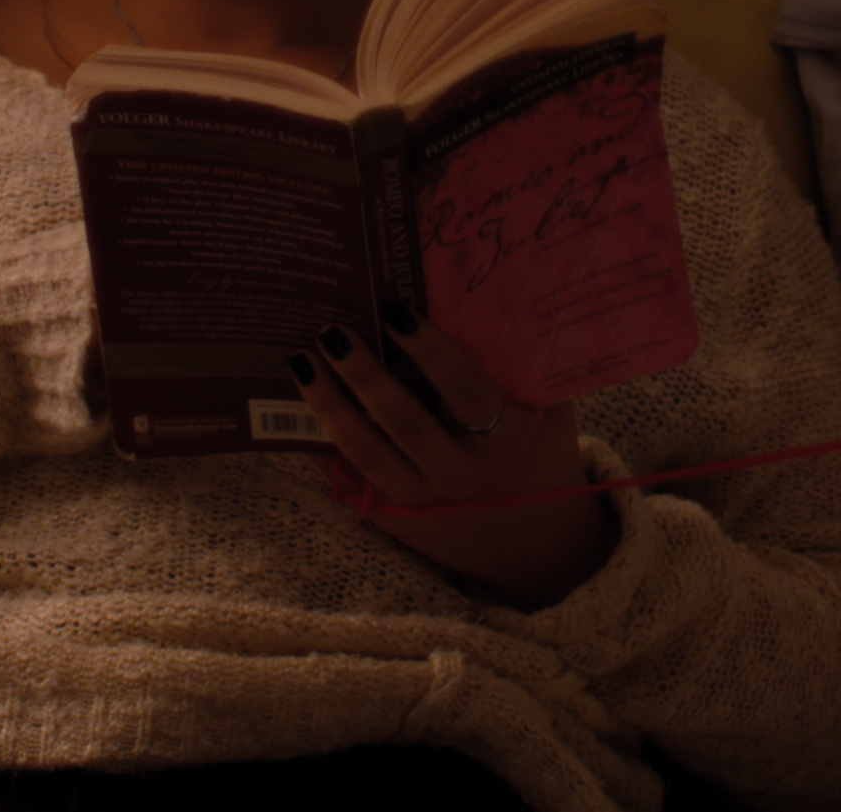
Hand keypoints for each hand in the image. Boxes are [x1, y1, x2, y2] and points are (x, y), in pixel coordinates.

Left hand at [290, 302, 615, 608]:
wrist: (534, 543)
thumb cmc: (541, 457)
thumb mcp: (549, 414)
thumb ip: (522, 367)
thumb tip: (485, 296)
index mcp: (505, 442)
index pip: (463, 387)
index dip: (428, 349)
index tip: (395, 311)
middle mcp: (461, 474)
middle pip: (403, 420)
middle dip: (363, 373)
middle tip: (332, 330)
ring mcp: (424, 498)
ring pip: (366, 452)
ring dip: (329, 404)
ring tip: (302, 360)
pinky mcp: (397, 512)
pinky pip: (350, 474)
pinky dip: (318, 440)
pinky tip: (291, 407)